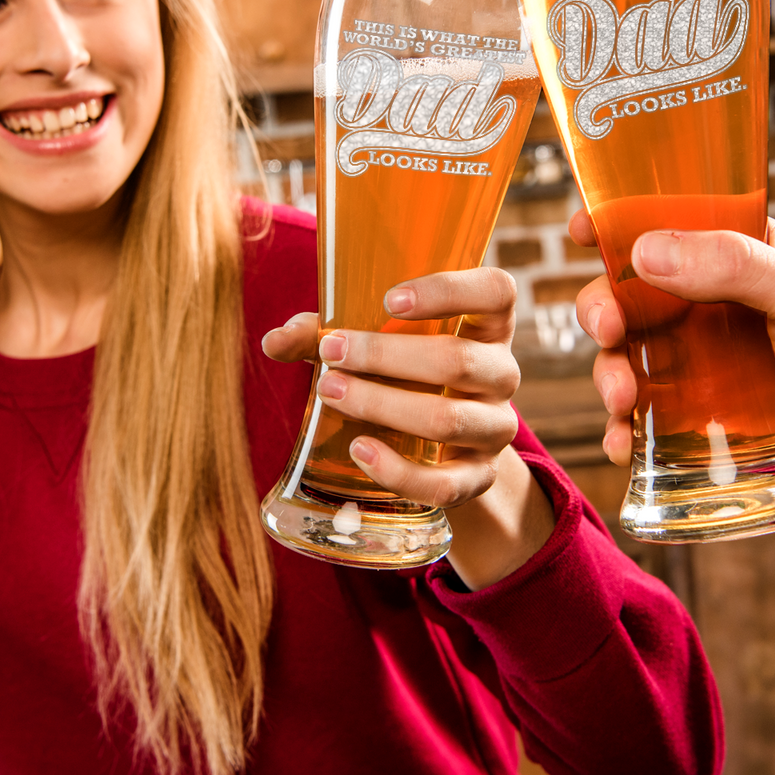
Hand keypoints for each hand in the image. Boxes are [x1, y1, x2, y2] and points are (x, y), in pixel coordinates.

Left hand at [263, 269, 554, 588]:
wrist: (443, 445)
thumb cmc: (403, 373)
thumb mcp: (373, 344)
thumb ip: (322, 334)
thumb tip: (272, 341)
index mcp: (487, 325)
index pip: (497, 291)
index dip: (450, 290)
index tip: (389, 299)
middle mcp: (502, 373)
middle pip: (459, 361)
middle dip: (385, 356)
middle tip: (331, 352)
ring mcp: (495, 428)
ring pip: (448, 419)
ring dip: (382, 405)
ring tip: (330, 392)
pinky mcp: (479, 477)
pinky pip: (445, 483)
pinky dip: (397, 470)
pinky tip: (359, 450)